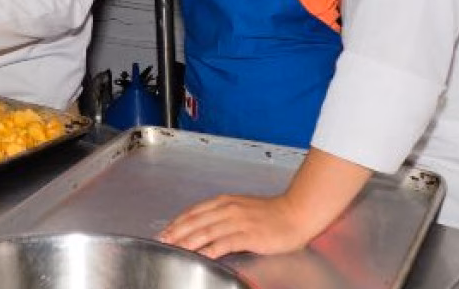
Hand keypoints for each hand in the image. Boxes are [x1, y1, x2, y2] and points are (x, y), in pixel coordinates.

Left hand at [157, 194, 314, 257]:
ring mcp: (237, 222)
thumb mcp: (241, 208)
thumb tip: (204, 225)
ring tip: (175, 250)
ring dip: (188, 242)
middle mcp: (228, 209)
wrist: (296, 214)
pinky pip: (224, 243)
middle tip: (162, 242)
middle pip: (195, 222)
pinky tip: (201, 256)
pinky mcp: (248, 235)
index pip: (194, 212)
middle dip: (177, 233)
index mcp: (225, 202)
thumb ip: (222, 215)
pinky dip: (210, 250)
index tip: (165, 231)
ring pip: (206, 232)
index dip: (177, 222)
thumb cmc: (272, 214)